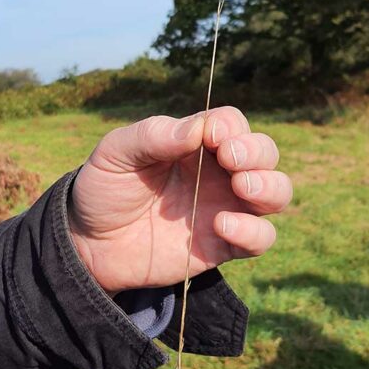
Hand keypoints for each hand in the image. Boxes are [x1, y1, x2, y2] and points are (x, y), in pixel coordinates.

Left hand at [67, 106, 292, 293]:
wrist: (91, 245)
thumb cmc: (105, 189)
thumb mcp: (117, 153)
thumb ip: (154, 135)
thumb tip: (198, 129)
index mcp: (196, 143)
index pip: (232, 123)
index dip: (230, 127)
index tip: (211, 138)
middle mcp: (218, 172)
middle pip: (264, 152)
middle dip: (257, 153)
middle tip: (231, 161)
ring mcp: (225, 207)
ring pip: (277, 192)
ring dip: (270, 186)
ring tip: (242, 188)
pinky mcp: (225, 245)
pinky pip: (262, 238)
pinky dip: (254, 231)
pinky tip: (223, 226)